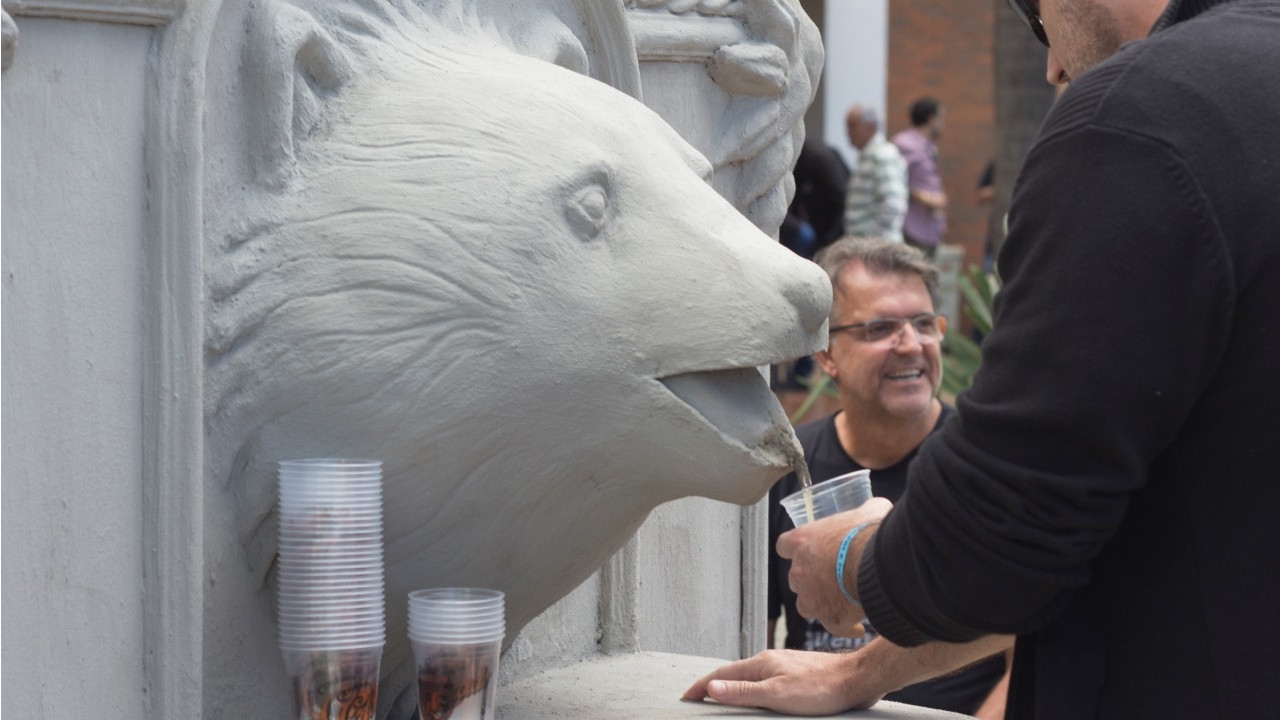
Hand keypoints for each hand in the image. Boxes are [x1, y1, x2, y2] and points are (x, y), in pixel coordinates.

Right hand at [682, 649, 877, 714]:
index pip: (722, 675)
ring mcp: (785, 666)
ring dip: (733, 685)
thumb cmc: (820, 688)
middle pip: (734, 673)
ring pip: (751, 676)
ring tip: (722, 696)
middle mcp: (770, 661)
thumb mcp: (777, 694)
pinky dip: (753, 688)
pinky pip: (766, 680)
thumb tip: (711, 687)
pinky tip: (760, 694)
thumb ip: (743, 692)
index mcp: (761, 664)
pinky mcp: (798, 674)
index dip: (703, 686)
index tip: (687, 696)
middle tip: (698, 696)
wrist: (856, 678)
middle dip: (714, 684)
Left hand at [776, 498, 891, 635]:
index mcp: (802, 541)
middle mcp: (800, 571)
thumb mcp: (869, 511)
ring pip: (806, 605)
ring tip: (842, 602)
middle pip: (796, 578)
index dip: (795, 549)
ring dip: (820, 604)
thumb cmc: (871, 533)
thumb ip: (866, 510)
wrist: (881, 564)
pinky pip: (833, 627)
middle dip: (811, 579)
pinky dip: (844, 627)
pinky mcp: (829, 618)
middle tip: (834, 577)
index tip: (807, 551)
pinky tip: (858, 627)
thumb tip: (878, 508)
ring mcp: (812, 597)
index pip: (784, 545)